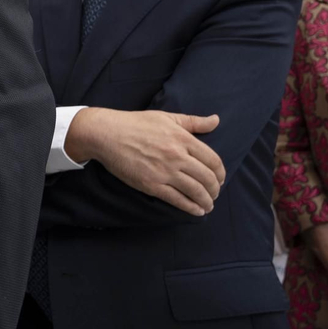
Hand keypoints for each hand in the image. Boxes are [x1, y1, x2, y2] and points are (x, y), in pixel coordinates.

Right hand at [67, 108, 224, 214]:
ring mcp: (165, 172)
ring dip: (207, 201)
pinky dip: (191, 208)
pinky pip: (178, 200)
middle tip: (214, 193)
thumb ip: (193, 122)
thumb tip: (216, 120)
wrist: (107, 134)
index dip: (221, 173)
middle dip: (215, 189)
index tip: (220, 179)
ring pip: (196, 191)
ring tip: (208, 205)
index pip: (213, 160)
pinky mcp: (152, 185)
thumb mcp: (166, 118)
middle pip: (207, 178)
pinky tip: (197, 210)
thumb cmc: (135, 123)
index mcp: (182, 138)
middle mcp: (177, 156)